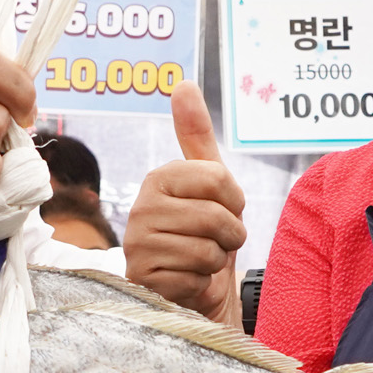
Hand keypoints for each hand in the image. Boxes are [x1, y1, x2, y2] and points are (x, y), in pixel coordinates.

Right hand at [124, 82, 245, 322]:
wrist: (196, 289)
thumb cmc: (206, 232)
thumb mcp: (210, 183)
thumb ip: (197, 135)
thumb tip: (183, 83)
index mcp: (158, 178)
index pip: (219, 180)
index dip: (235, 201)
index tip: (226, 209)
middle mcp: (140, 209)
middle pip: (216, 218)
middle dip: (229, 236)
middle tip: (216, 241)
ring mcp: (136, 246)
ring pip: (207, 251)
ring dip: (216, 261)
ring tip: (201, 261)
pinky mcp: (141, 281)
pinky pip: (194, 279)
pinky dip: (201, 285)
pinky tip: (187, 281)